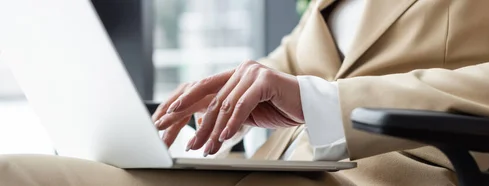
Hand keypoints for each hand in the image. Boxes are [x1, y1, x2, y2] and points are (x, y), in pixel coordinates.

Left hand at [152, 60, 303, 155]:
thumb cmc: (280, 108)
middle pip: (214, 100)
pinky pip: (242, 105)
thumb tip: (204, 125)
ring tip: (207, 148)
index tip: (166, 119)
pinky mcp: (264, 80)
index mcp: (235, 74)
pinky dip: (233, 124)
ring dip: (215, 130)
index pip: (204, 88)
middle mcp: (241, 69)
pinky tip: (225, 138)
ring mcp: (252, 72)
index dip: (184, 103)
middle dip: (200, 126)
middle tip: (190, 144)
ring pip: (226, 105)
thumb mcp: (248, 112)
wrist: (308, 105)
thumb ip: (229, 112)